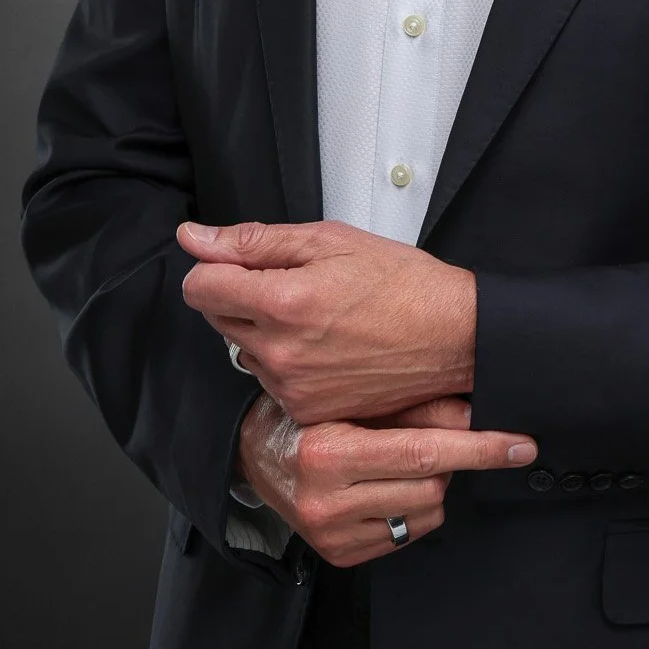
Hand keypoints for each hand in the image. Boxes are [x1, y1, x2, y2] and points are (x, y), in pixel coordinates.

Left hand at [178, 217, 475, 423]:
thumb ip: (254, 241)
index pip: (200, 288)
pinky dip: (289, 362)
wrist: (454, 338)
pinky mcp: (308, 410)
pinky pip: (272, 380)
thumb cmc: (403, 284)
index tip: (243, 264)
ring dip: (266, 332)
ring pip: (245, 350)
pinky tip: (328, 347)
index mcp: (282, 302)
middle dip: (244, 297)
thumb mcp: (331, 241)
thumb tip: (194, 238)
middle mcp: (279, 352)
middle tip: (298, 286)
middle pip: (218, 319)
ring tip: (320, 318)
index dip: (218, 268)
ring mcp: (293, 387)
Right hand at [235, 390, 536, 567]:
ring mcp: (332, 535)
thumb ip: (417, 406)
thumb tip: (476, 413)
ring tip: (397, 462)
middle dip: (447, 460)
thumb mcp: (356, 399)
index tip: (521, 445)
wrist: (254, 454)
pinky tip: (386, 487)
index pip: (425, 454)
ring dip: (431, 486)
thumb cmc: (311, 415)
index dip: (480, 448)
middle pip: (431, 485)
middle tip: (426, 438)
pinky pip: (409, 533)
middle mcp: (326, 501)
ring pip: (427, 512)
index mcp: (328, 453)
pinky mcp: (340, 555)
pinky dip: (412, 508)